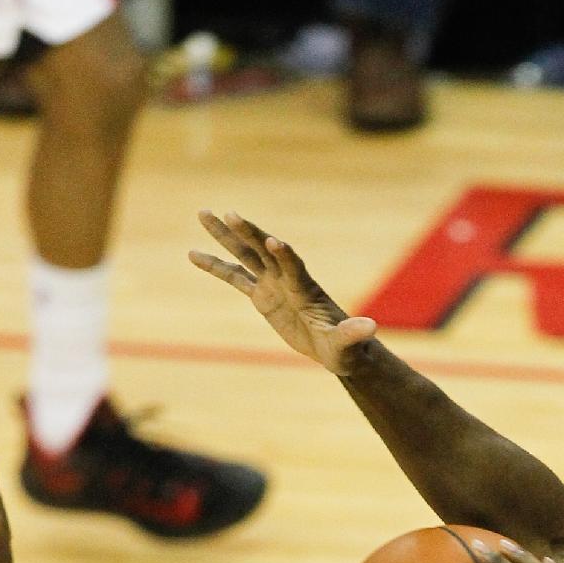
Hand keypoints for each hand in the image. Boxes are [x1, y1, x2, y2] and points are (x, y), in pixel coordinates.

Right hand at [190, 212, 377, 374]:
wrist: (337, 349)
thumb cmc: (346, 348)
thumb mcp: (348, 344)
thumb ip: (354, 333)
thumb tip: (371, 327)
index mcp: (307, 289)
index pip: (294, 267)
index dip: (285, 255)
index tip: (274, 241)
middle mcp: (288, 279)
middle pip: (264, 251)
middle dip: (249, 233)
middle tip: (230, 213)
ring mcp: (273, 284)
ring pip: (245, 255)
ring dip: (225, 236)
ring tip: (203, 213)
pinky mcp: (262, 296)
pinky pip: (235, 278)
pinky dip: (215, 266)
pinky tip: (193, 254)